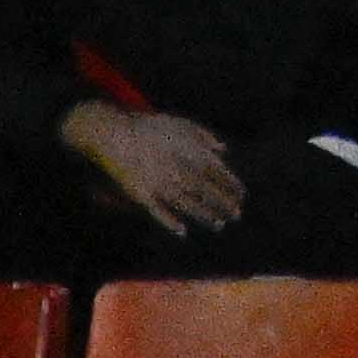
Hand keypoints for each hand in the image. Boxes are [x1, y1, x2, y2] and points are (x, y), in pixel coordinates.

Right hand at [67, 105, 237, 235]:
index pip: (218, 173)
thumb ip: (205, 137)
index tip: (242, 197)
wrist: (116, 133)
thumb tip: (224, 151)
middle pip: (206, 191)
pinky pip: (158, 212)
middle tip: (237, 215)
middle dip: (223, 204)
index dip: (231, 186)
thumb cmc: (150, 128)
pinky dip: (170, 223)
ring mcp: (160, 184)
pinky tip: (182, 232)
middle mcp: (179, 171)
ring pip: (187, 204)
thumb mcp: (182, 125)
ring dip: (204, 216)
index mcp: (191, 154)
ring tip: (219, 225)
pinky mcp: (141, 195)